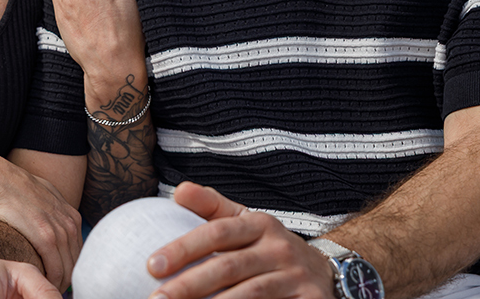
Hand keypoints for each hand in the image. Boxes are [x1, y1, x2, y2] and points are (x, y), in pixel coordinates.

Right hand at [0, 161, 81, 290]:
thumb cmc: (12, 190)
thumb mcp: (41, 196)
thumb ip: (51, 211)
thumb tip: (48, 223)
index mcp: (71, 214)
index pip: (78, 250)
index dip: (70, 266)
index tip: (60, 277)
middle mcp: (70, 222)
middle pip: (76, 261)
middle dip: (67, 278)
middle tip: (53, 289)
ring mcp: (60, 229)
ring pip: (68, 268)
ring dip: (58, 283)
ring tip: (46, 290)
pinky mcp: (46, 236)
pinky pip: (55, 269)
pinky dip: (51, 281)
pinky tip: (41, 285)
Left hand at [146, 183, 334, 298]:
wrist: (327, 274)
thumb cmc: (270, 248)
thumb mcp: (246, 222)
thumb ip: (212, 207)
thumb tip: (179, 191)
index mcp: (259, 224)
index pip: (217, 232)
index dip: (184, 248)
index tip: (152, 264)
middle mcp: (279, 248)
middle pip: (228, 267)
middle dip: (189, 285)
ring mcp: (295, 277)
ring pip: (250, 294)